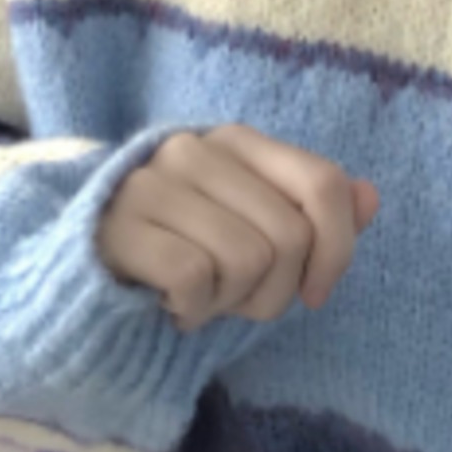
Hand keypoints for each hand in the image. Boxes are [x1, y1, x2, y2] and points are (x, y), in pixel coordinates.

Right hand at [96, 124, 379, 332]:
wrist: (81, 271)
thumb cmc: (183, 248)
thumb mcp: (253, 226)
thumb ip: (312, 212)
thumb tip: (370, 197)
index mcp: (238, 141)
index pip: (323, 184)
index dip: (337, 248)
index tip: (315, 293)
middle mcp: (197, 149)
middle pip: (290, 237)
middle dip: (274, 292)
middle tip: (236, 298)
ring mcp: (154, 183)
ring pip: (247, 261)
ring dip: (230, 303)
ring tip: (200, 296)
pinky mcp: (119, 226)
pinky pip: (195, 280)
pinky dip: (191, 310)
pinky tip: (168, 304)